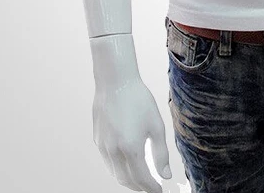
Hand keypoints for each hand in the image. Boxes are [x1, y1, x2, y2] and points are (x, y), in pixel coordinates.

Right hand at [92, 76, 171, 191]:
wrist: (115, 82)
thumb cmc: (139, 100)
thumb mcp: (156, 125)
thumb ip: (161, 153)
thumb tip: (166, 174)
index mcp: (131, 148)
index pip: (141, 179)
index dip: (151, 188)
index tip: (159, 191)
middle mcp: (114, 151)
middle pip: (126, 180)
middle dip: (139, 187)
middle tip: (151, 186)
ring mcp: (103, 146)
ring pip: (115, 173)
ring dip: (128, 180)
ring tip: (141, 177)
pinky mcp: (97, 140)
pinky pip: (108, 162)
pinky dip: (118, 168)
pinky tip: (127, 162)